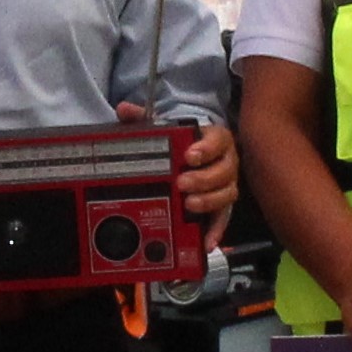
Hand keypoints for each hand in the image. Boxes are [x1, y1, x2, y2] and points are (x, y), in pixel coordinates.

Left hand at [123, 101, 237, 234]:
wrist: (194, 158)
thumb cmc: (180, 143)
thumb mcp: (163, 129)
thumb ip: (144, 119)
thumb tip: (124, 110)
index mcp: (215, 139)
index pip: (218, 140)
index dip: (206, 148)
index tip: (188, 156)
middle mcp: (226, 161)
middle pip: (224, 170)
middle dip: (203, 179)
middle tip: (181, 183)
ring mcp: (226, 185)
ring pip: (226, 194)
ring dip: (208, 201)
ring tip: (188, 206)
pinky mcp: (222, 206)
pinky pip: (223, 219)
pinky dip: (216, 230)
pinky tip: (206, 241)